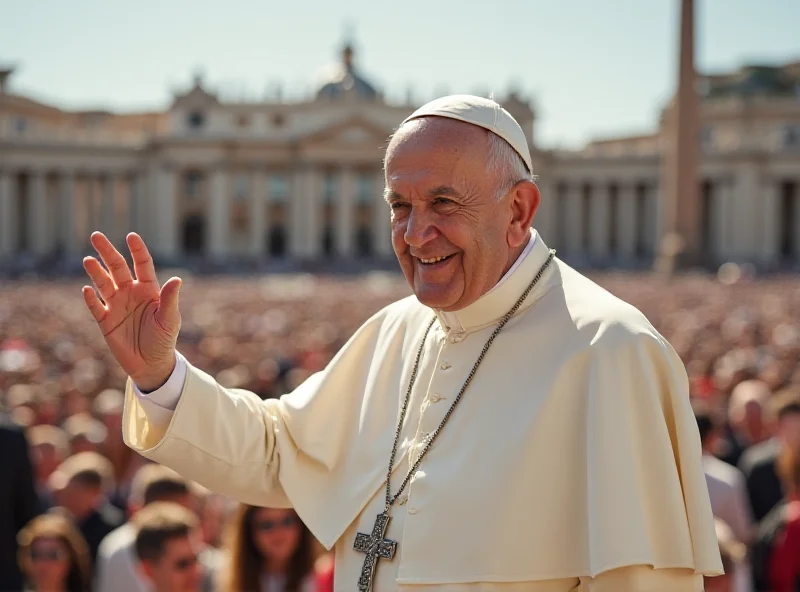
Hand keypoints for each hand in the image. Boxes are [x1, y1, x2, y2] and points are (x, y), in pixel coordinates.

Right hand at [82, 232, 181, 391]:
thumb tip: (177, 279)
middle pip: (117, 268)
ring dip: (96, 272)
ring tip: (88, 259)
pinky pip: (96, 307)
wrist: (151, 364)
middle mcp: (131, 293)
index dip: (137, 250)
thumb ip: (169, 299)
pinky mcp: (105, 322)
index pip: (142, 264)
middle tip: (96, 235)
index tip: (131, 236)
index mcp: (149, 290)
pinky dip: (91, 299)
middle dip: (107, 252)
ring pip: (104, 283)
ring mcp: (116, 306)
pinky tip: (87, 289)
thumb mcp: (169, 319)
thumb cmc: (164, 340)